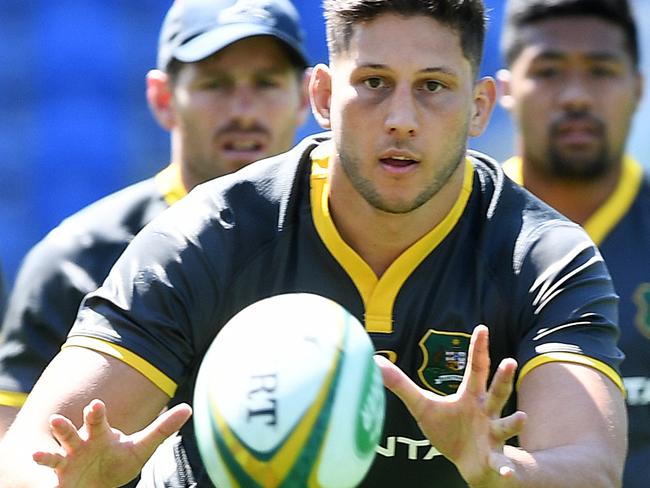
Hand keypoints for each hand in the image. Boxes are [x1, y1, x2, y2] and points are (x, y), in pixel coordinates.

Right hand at [32, 399, 191, 487]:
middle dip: (73, 423)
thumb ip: (162, 428)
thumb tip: (188, 408)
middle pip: (76, 428)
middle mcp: (82, 440)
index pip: (97, 419)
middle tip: (68, 416)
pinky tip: (36, 456)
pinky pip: (50, 467)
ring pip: (60, 444)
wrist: (98, 485)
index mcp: (100, 432)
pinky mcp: (60, 474)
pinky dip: (43, 460)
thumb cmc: (118, 461)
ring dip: (53, 439)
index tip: (95, 405)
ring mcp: (69, 457)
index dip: (95, 412)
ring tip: (46, 434)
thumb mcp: (142, 447)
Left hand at [375, 325, 525, 486]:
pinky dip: (506, 470)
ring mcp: (493, 435)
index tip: (482, 328)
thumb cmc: (448, 429)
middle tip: (509, 361)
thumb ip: (401, 384)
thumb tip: (375, 362)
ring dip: (514, 422)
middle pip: (496, 392)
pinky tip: (508, 474)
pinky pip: (502, 464)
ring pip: (506, 425)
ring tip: (522, 418)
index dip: (479, 349)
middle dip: (503, 378)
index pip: (476, 368)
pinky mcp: (493, 459)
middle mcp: (486, 412)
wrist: (469, 464)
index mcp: (471, 396)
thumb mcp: (422, 405)